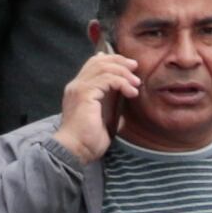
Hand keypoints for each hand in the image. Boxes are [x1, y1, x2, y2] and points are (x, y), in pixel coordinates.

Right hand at [55, 44, 136, 161]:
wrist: (76, 151)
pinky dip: (121, 82)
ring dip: (123, 73)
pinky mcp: (85, 93)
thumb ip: (111, 105)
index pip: (94, 64)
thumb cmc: (88, 140)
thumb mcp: (104, 117)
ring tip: (135, 83)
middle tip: (135, 67)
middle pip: (98, 61)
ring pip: (103, 67)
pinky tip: (131, 91)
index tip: (130, 67)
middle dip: (119, 61)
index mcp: (79, 89)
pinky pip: (106, 79)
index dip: (112, 61)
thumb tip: (124, 99)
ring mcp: (79, 88)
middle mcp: (76, 85)